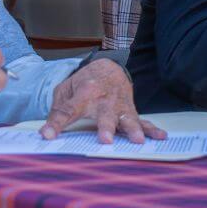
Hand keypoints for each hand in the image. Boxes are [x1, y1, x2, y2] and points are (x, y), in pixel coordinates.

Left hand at [40, 59, 166, 143]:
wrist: (108, 67)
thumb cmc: (83, 83)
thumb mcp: (65, 90)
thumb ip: (58, 111)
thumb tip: (45, 134)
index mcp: (83, 93)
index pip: (68, 110)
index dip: (56, 123)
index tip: (47, 136)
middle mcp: (104, 99)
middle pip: (104, 115)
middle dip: (106, 127)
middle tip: (106, 140)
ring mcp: (119, 105)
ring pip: (127, 118)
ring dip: (132, 129)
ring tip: (138, 140)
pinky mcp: (130, 110)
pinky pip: (143, 120)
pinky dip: (152, 129)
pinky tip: (160, 136)